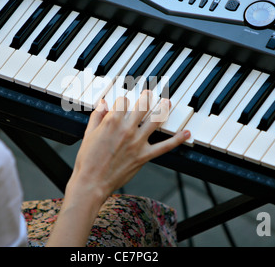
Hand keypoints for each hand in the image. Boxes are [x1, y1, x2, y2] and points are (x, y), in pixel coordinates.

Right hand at [68, 90, 189, 201]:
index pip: (122, 101)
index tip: (123, 103)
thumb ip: (97, 116)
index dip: (123, 100)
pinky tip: (186, 133)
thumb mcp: (88, 134)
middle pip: (142, 106)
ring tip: (167, 103)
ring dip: (163, 109)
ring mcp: (137, 142)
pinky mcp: (144, 156)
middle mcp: (127, 129)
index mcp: (112, 122)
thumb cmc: (87, 160)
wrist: (92, 182)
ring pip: (155, 120)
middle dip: (147, 97)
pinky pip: (164, 146)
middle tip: (150, 93)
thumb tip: (103, 103)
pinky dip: (177, 140)